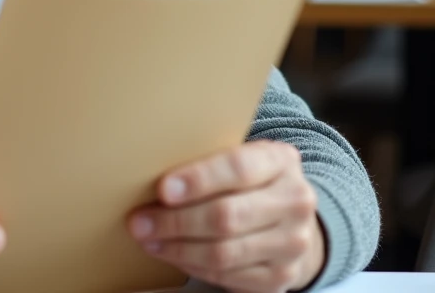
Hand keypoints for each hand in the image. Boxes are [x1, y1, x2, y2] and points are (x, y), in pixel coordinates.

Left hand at [127, 140, 324, 292]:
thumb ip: (209, 162)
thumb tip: (151, 173)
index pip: (238, 167)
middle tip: (140, 221)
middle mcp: (294, 201)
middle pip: (227, 215)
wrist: (292, 221)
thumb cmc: (252, 183)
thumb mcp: (242, 159)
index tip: (163, 189)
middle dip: (176, 221)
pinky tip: (172, 254)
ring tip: (148, 239)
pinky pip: (227, 275)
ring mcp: (292, 242)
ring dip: (178, 248)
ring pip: (224, 252)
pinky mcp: (282, 275)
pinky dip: (193, 266)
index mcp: (281, 161)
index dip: (198, 179)